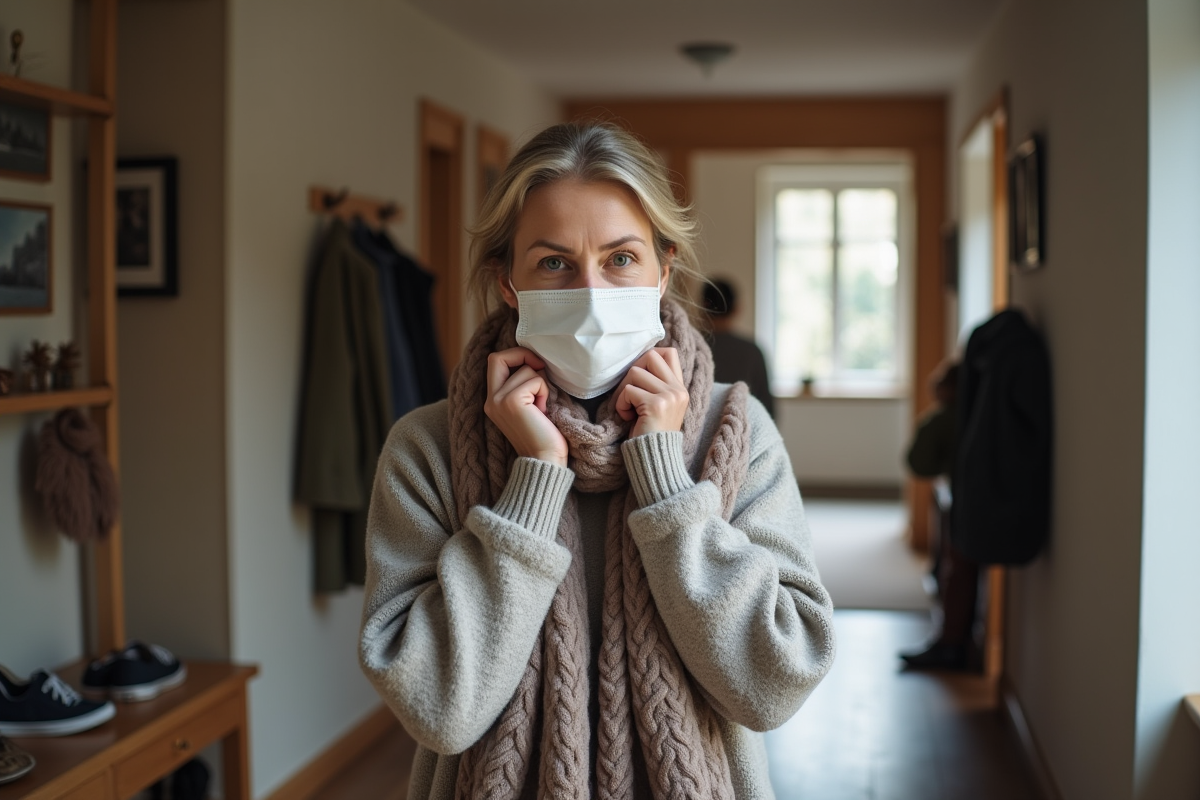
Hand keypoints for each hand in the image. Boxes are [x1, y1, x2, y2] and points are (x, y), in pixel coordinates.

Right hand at [483, 348, 568, 467]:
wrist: (545, 460)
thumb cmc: (543, 435)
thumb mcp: (528, 406)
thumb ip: (522, 386)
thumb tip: (535, 361)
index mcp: (492, 400)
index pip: (495, 362)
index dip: (515, 356)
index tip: (535, 366)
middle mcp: (491, 400)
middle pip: (497, 357)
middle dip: (522, 355)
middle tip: (540, 369)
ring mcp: (498, 400)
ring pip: (525, 370)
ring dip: (541, 384)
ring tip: (541, 405)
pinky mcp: (511, 402)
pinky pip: (535, 380)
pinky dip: (545, 391)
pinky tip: (543, 410)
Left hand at [615, 347, 688, 438]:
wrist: (656, 459)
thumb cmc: (651, 433)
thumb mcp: (660, 405)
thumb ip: (656, 384)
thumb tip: (638, 361)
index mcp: (680, 388)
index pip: (670, 352)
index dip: (649, 357)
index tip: (639, 377)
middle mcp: (678, 389)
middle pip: (650, 356)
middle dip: (633, 372)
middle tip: (629, 393)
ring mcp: (669, 396)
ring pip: (635, 372)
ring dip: (624, 391)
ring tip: (629, 409)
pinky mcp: (656, 405)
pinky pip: (628, 391)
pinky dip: (621, 404)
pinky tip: (628, 417)